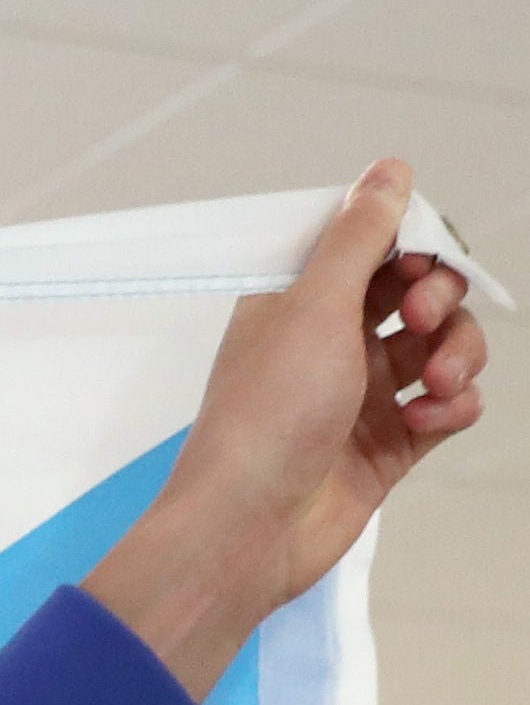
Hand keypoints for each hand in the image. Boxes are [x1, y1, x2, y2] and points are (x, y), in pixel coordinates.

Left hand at [83, 161, 488, 699]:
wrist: (247, 531)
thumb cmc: (262, 423)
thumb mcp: (314, 307)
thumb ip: (357, 237)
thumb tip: (386, 173)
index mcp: (296, 303)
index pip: (374, 246)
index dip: (412, 244)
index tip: (423, 255)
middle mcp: (329, 343)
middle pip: (419, 291)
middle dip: (441, 297)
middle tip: (427, 317)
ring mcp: (360, 395)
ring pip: (442, 347)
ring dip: (457, 354)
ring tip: (435, 382)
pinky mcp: (387, 444)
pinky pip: (448, 405)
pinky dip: (452, 407)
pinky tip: (428, 420)